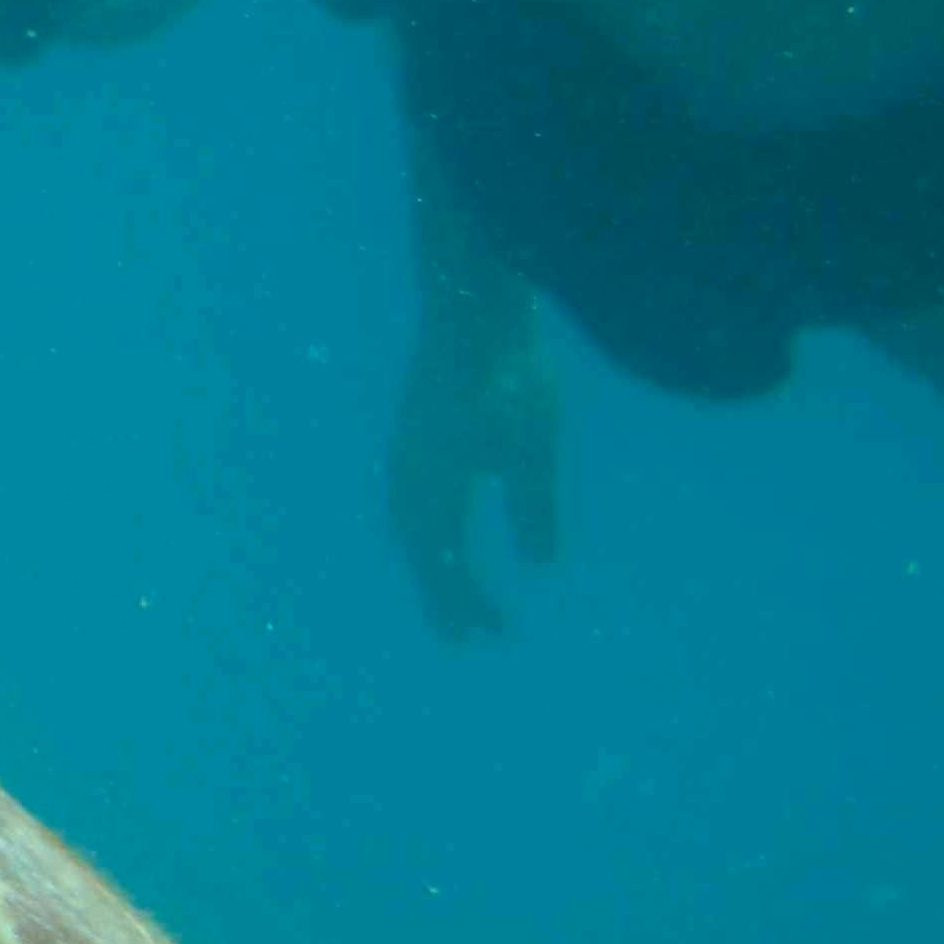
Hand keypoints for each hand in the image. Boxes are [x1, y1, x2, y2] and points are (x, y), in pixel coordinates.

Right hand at [386, 300, 559, 642]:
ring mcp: (405, 452)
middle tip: (470, 635)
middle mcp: (408, 476)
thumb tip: (538, 561)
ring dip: (432, 562)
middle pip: (422, 550)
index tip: (491, 634)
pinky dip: (424, 530)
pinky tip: (444, 522)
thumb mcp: (535, 446)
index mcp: (435, 487)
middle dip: (444, 593)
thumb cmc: (511, 377)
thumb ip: (535, 505)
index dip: (467, 600)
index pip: (446, 560)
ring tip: (453, 585)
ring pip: (410, 524)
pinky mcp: (412, 432)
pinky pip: (409, 500)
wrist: (469, 308)